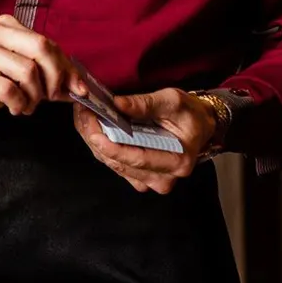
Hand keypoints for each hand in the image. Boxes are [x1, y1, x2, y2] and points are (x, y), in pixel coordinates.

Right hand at [0, 15, 77, 122]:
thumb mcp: (11, 73)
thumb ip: (42, 74)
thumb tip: (76, 87)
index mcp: (4, 26)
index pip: (47, 42)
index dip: (66, 67)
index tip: (76, 89)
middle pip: (41, 49)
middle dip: (54, 79)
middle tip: (48, 98)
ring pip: (27, 71)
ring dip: (34, 97)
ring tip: (26, 107)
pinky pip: (8, 89)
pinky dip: (18, 104)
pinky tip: (14, 109)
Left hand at [72, 88, 216, 193]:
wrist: (199, 126)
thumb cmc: (190, 114)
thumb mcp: (173, 101)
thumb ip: (145, 104)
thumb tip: (117, 104)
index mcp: (177, 161)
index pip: (137, 159)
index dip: (111, 146)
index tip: (92, 130)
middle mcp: (164, 178)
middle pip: (120, 164)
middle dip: (96, 140)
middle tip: (82, 115)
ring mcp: (151, 181)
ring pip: (113, 165)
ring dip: (95, 143)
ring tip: (84, 118)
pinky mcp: (141, 178)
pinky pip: (115, 165)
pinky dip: (101, 148)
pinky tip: (93, 129)